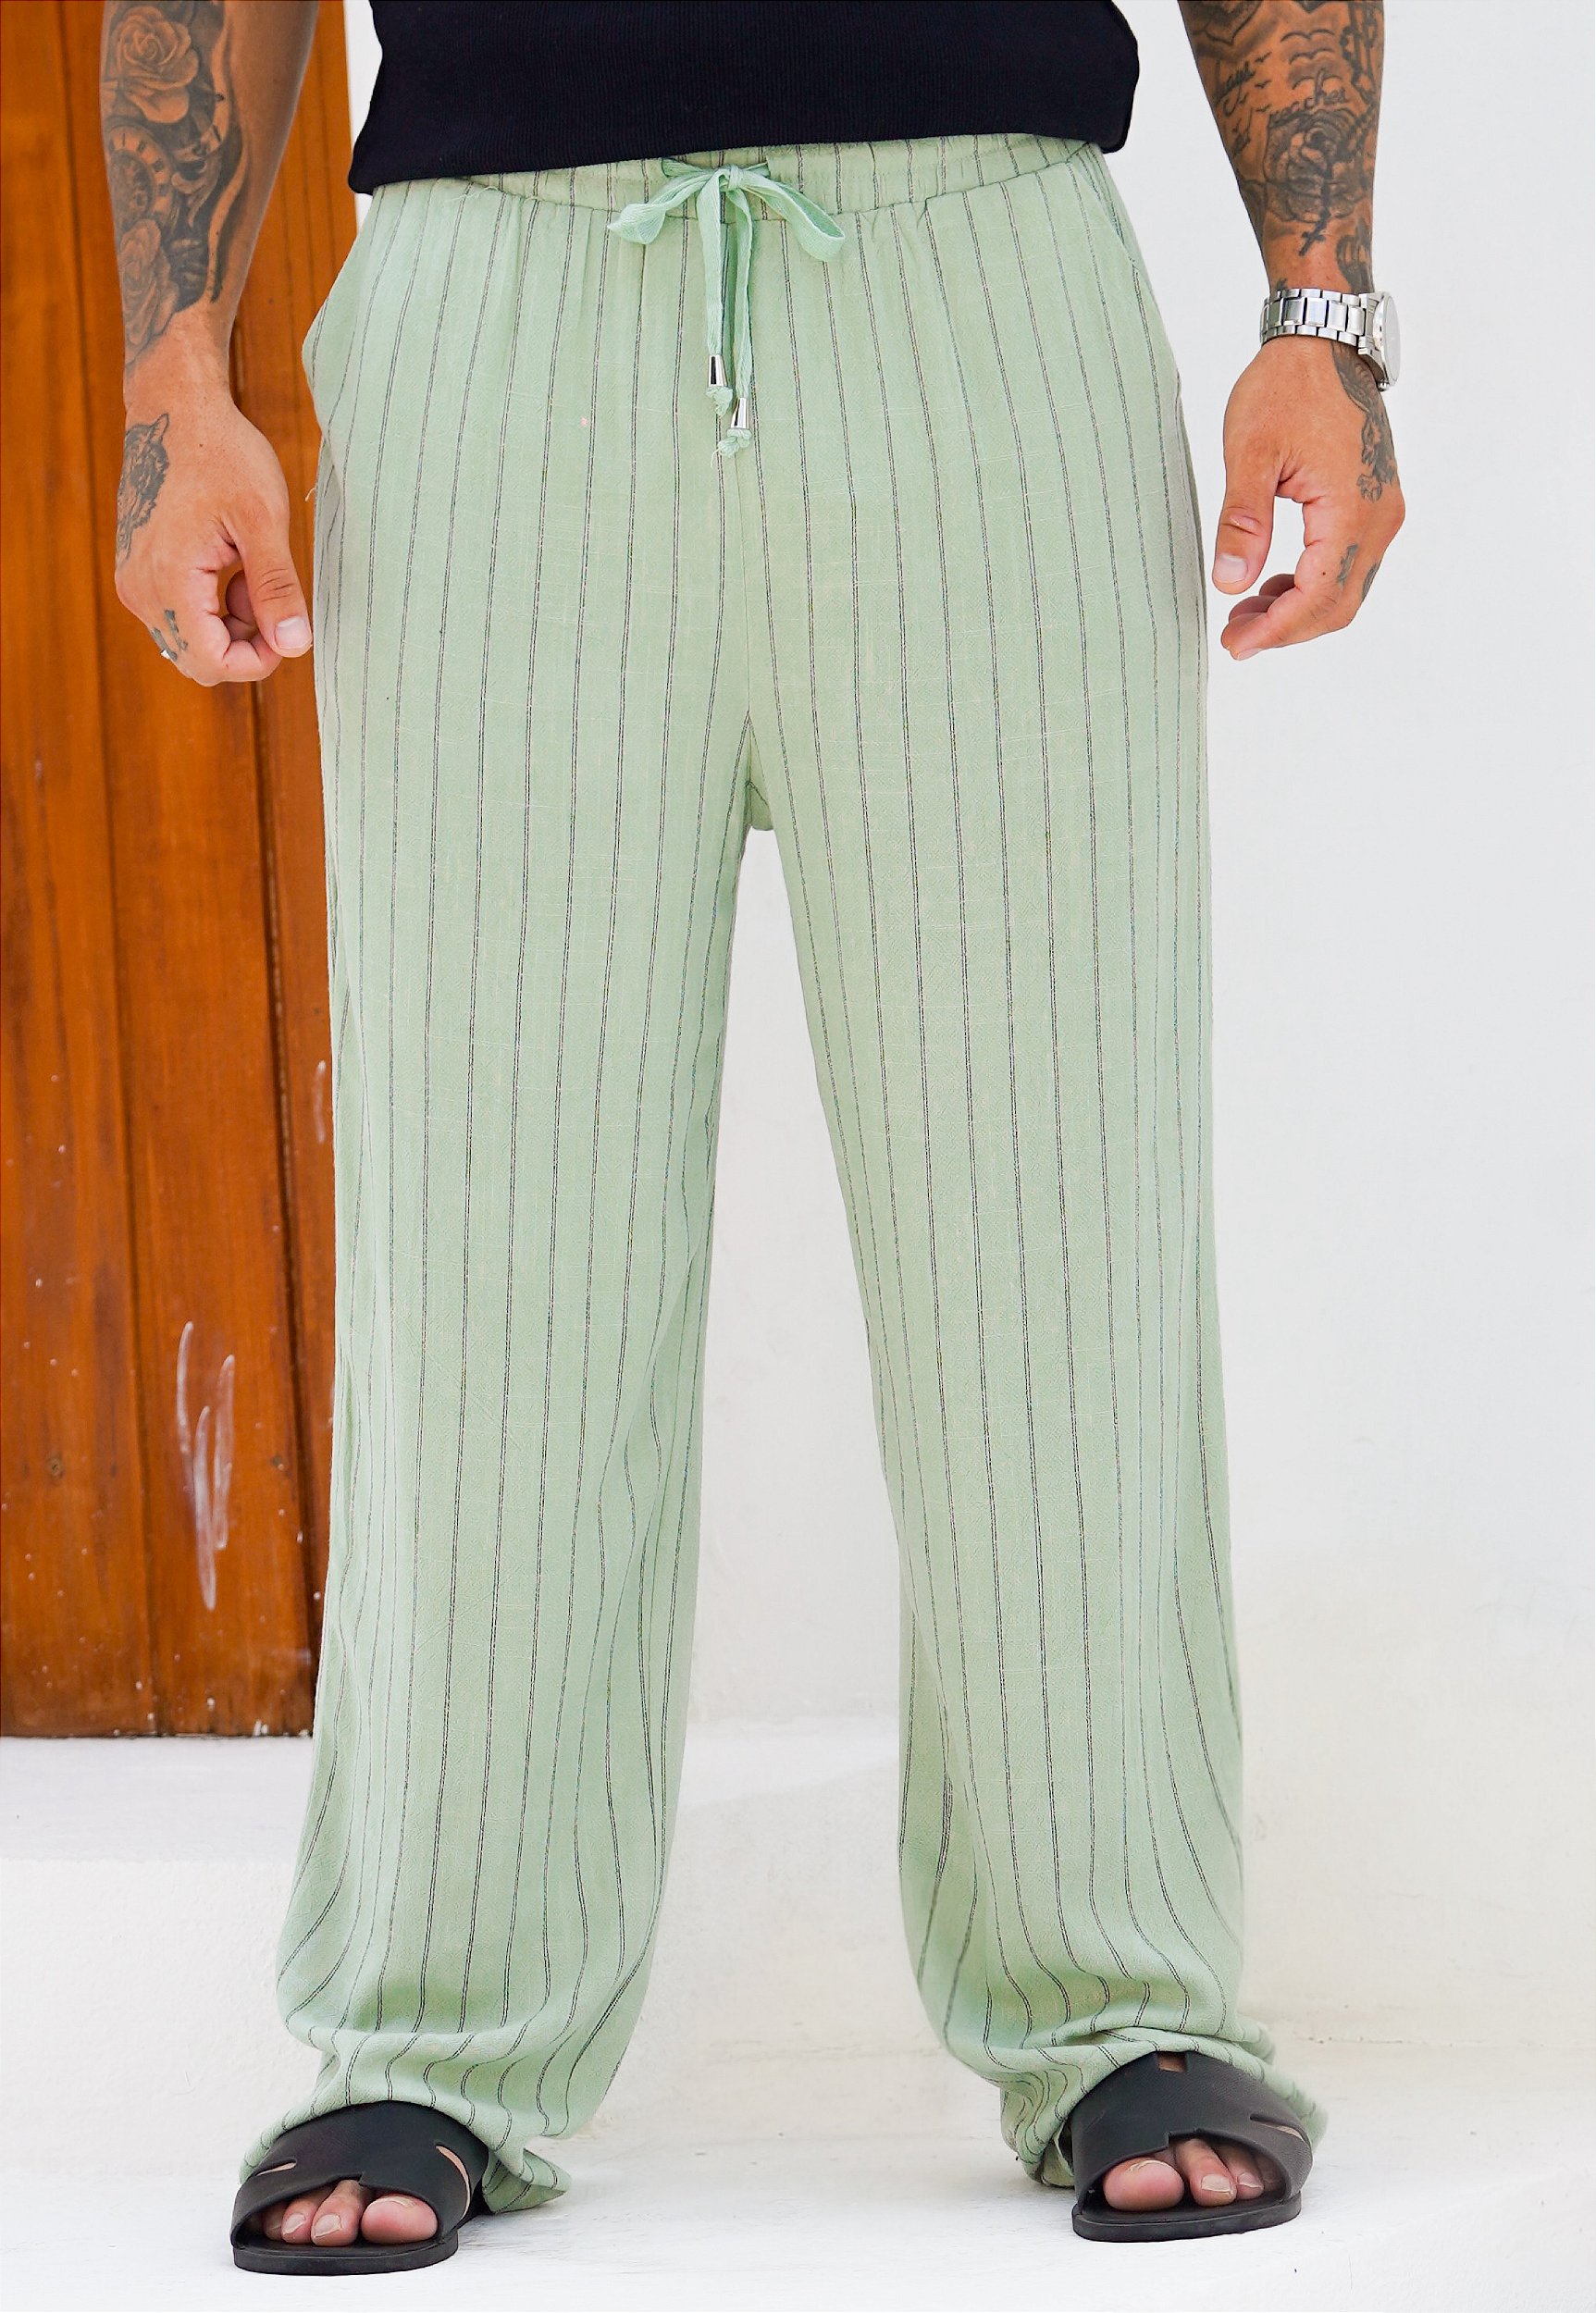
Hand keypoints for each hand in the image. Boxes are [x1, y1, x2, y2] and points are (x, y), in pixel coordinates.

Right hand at [113, 355, 309, 684]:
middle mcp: (140, 591)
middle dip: (244, 642)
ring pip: (190, 641)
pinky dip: (209, 606)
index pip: (213, 664)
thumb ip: (276, 588)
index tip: (286, 626)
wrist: (174, 409)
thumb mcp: (262, 520)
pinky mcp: (136, 572)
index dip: (259, 660)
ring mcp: (133, 582)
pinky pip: (177, 616)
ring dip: (228, 623)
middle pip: (200, 661)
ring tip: (246, 568)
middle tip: (266, 592)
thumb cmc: (221, 454)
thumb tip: (294, 645)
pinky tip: (226, 563)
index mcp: (168, 581)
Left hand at [1210, 333, 1403, 660]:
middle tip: (1234, 637)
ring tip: (1245, 613)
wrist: (1324, 341)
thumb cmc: (1287, 386)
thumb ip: (1242, 521)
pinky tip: (1271, 585)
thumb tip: (1230, 584)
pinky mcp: (1374, 504)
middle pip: (1338, 604)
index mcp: (1352, 508)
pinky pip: (1348, 565)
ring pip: (1345, 589)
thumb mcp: (1250, 453)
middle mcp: (1380, 516)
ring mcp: (1382, 511)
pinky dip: (1311, 585)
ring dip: (1298, 610)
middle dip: (1286, 630)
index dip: (1276, 631)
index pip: (1319, 596)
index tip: (1235, 646)